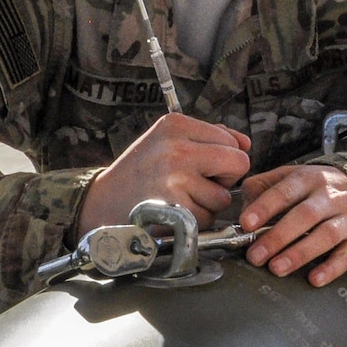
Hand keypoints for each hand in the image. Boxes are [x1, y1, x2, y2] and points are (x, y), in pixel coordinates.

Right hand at [77, 113, 250, 234]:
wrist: (100, 203)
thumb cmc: (140, 172)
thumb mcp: (166, 141)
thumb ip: (209, 137)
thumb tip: (246, 143)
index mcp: (175, 125)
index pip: (232, 141)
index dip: (224, 158)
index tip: (200, 165)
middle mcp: (177, 148)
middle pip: (238, 164)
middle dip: (225, 179)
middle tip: (199, 183)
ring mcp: (176, 180)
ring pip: (223, 197)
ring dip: (207, 204)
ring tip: (178, 198)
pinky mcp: (175, 210)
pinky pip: (208, 219)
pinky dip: (195, 221)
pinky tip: (172, 213)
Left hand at [238, 165, 346, 286]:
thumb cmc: (319, 189)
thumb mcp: (293, 177)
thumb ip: (264, 188)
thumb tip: (244, 212)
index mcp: (309, 179)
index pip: (285, 191)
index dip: (265, 207)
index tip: (246, 223)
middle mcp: (330, 196)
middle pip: (304, 215)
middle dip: (277, 237)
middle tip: (255, 255)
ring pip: (325, 235)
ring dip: (299, 253)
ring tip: (276, 268)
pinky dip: (331, 269)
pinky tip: (314, 279)